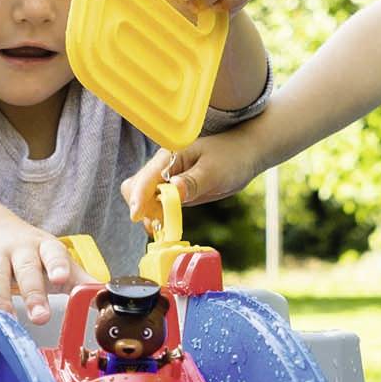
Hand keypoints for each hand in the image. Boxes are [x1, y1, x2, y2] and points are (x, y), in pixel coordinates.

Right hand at [0, 213, 74, 324]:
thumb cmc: (30, 251)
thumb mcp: (55, 259)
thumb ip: (79, 279)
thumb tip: (104, 296)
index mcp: (45, 247)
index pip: (54, 254)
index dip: (57, 265)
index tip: (61, 279)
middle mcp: (20, 249)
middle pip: (27, 268)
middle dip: (34, 293)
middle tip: (40, 317)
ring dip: (1, 296)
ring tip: (6, 317)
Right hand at [124, 124, 268, 217]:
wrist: (245, 154)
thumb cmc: (231, 156)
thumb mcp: (214, 171)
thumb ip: (193, 182)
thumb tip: (173, 190)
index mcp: (169, 156)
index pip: (145, 178)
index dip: (139, 198)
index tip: (138, 216)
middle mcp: (163, 167)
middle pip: (136, 188)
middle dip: (141, 207)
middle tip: (157, 224)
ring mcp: (166, 179)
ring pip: (143, 198)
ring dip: (148, 214)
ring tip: (163, 227)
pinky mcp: (173, 190)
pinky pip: (156, 204)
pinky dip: (157, 216)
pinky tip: (167, 224)